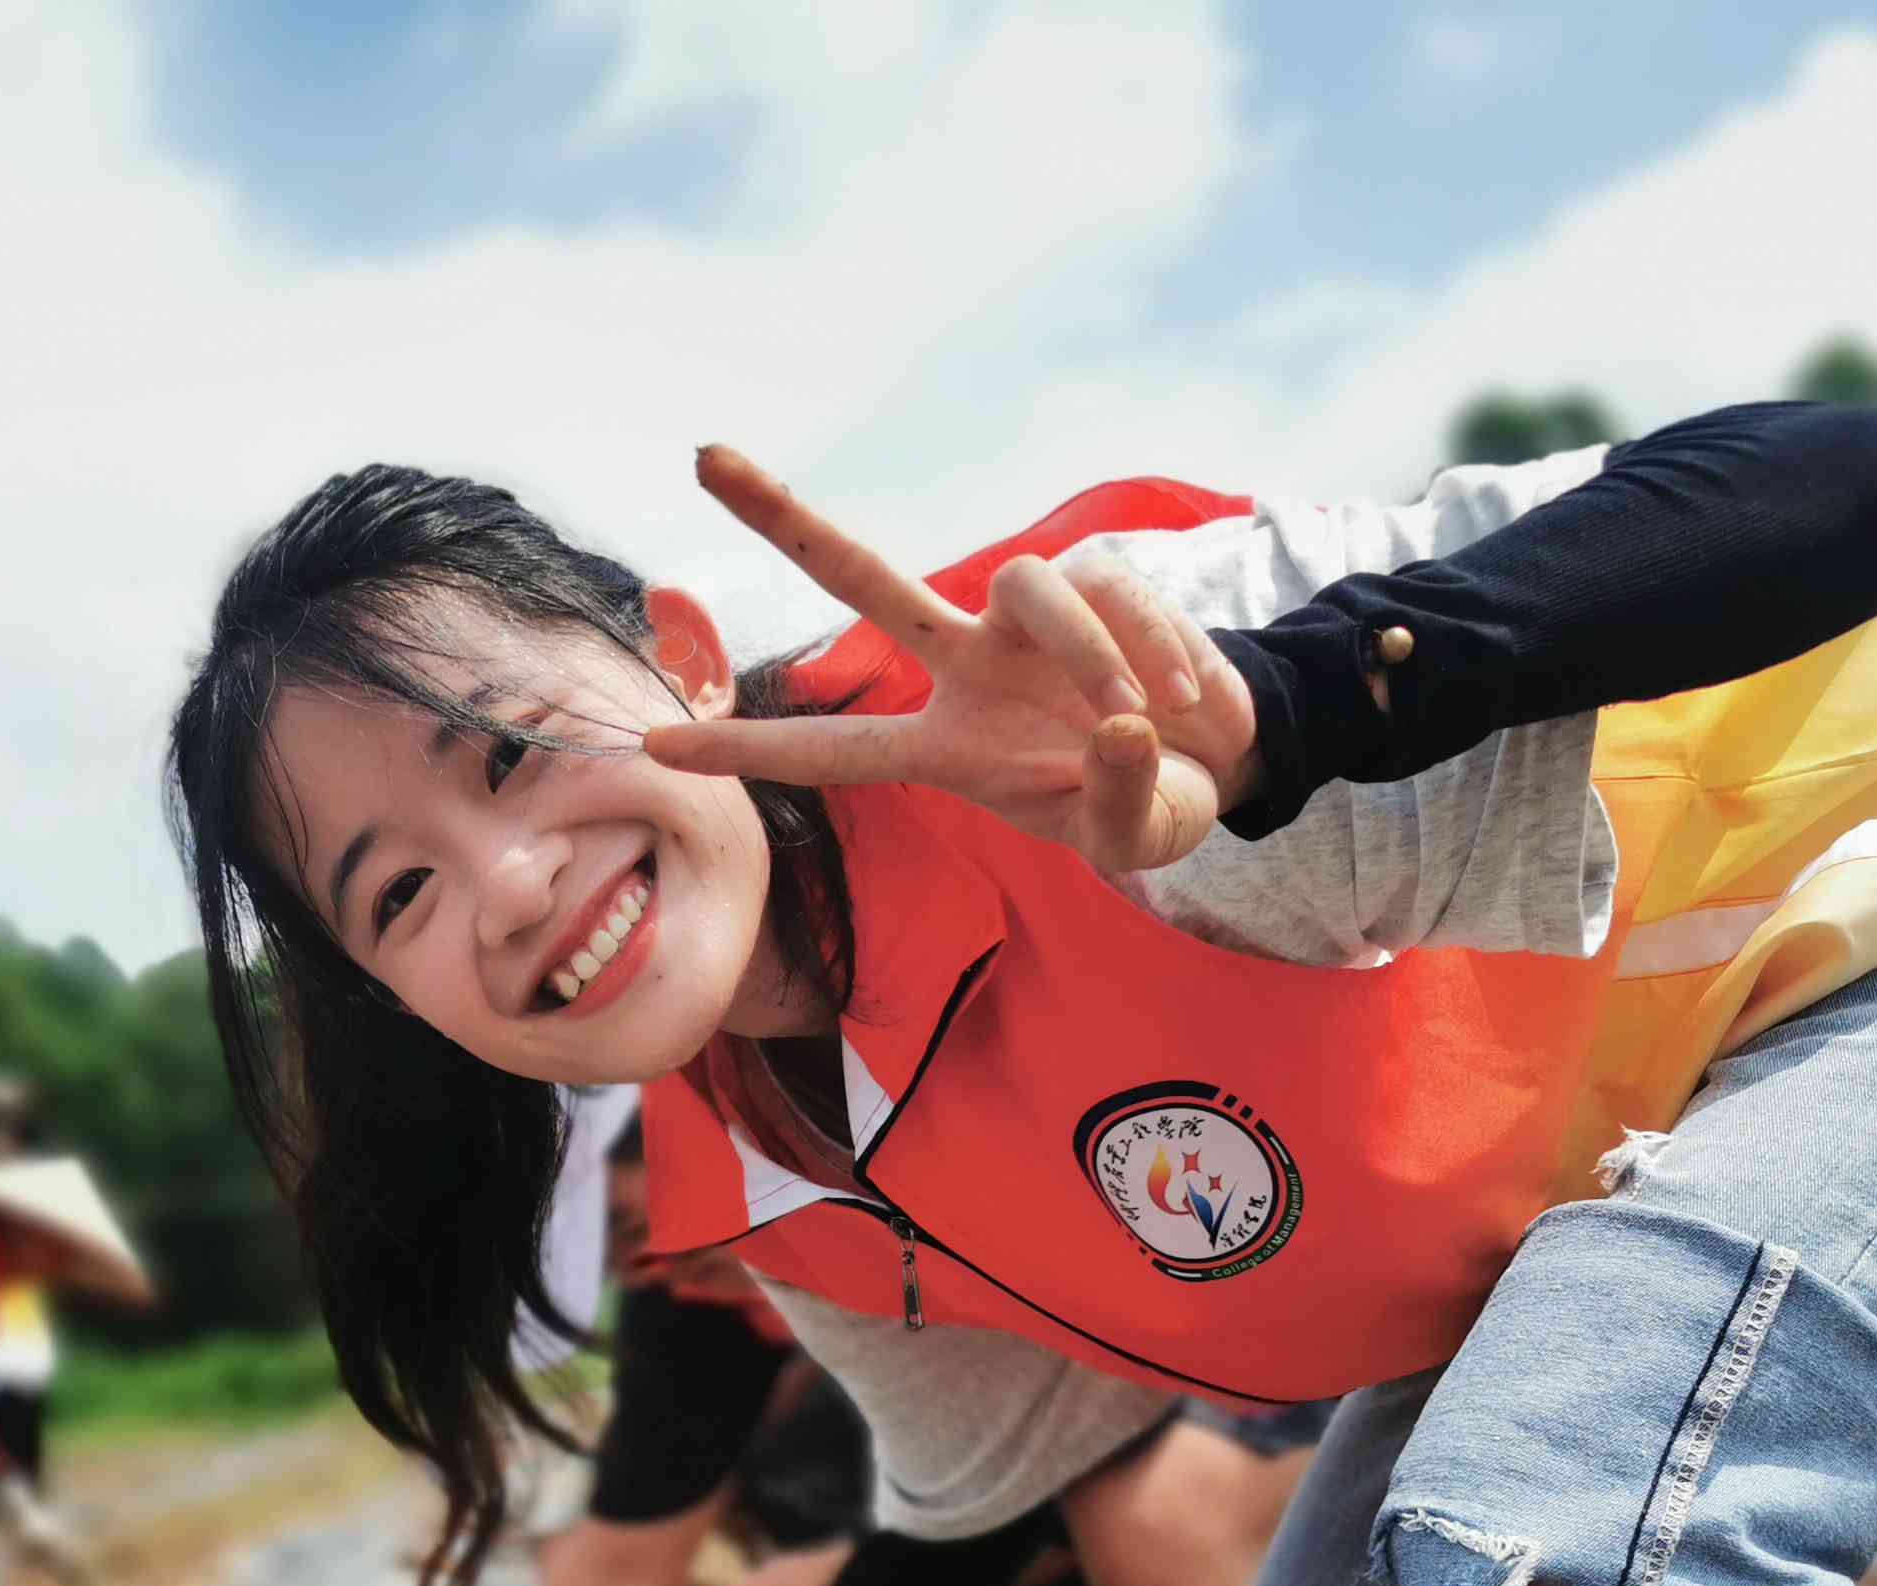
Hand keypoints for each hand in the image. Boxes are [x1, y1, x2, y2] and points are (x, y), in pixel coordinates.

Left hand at [643, 446, 1254, 872]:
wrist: (1221, 757)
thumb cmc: (1150, 805)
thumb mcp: (1130, 836)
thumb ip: (1117, 798)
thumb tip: (1118, 727)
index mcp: (947, 748)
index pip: (832, 751)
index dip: (747, 749)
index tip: (655, 749)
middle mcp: (965, 668)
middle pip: (864, 580)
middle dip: (787, 519)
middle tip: (704, 457)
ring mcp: (1022, 619)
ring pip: (1027, 584)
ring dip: (1093, 657)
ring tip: (1139, 719)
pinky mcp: (1095, 578)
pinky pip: (1110, 590)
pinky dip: (1152, 645)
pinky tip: (1181, 694)